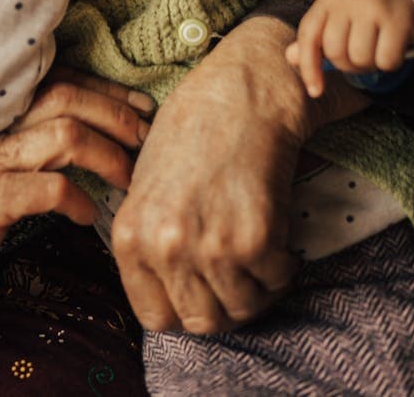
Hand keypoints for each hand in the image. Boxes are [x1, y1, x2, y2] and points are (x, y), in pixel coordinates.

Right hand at [0, 75, 145, 337]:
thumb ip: (34, 146)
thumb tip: (102, 137)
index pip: (59, 80)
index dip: (106, 89)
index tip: (142, 107)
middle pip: (66, 96)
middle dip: (116, 114)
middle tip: (147, 142)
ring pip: (63, 133)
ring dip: (107, 154)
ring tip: (127, 180)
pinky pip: (47, 187)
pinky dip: (77, 198)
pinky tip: (88, 216)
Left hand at [111, 16, 366, 334]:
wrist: (240, 91)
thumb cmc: (193, 129)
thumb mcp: (146, 184)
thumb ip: (149, 240)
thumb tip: (165, 289)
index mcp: (131, 235)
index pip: (154, 316)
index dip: (182, 306)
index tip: (200, 290)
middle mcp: (165, 246)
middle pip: (200, 322)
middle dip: (223, 303)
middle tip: (238, 274)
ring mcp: (209, 247)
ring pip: (241, 309)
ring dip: (255, 287)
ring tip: (256, 252)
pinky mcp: (255, 240)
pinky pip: (275, 282)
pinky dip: (282, 265)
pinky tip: (276, 233)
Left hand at [286, 0, 413, 96]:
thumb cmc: (361, 9)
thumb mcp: (335, 15)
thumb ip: (314, 37)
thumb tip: (291, 57)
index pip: (308, 35)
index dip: (309, 67)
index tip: (315, 92)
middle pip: (335, 52)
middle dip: (347, 64)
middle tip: (360, 54)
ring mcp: (374, 7)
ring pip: (360, 58)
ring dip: (369, 65)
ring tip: (375, 50)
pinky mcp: (399, 19)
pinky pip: (386, 60)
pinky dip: (389, 63)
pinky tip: (392, 49)